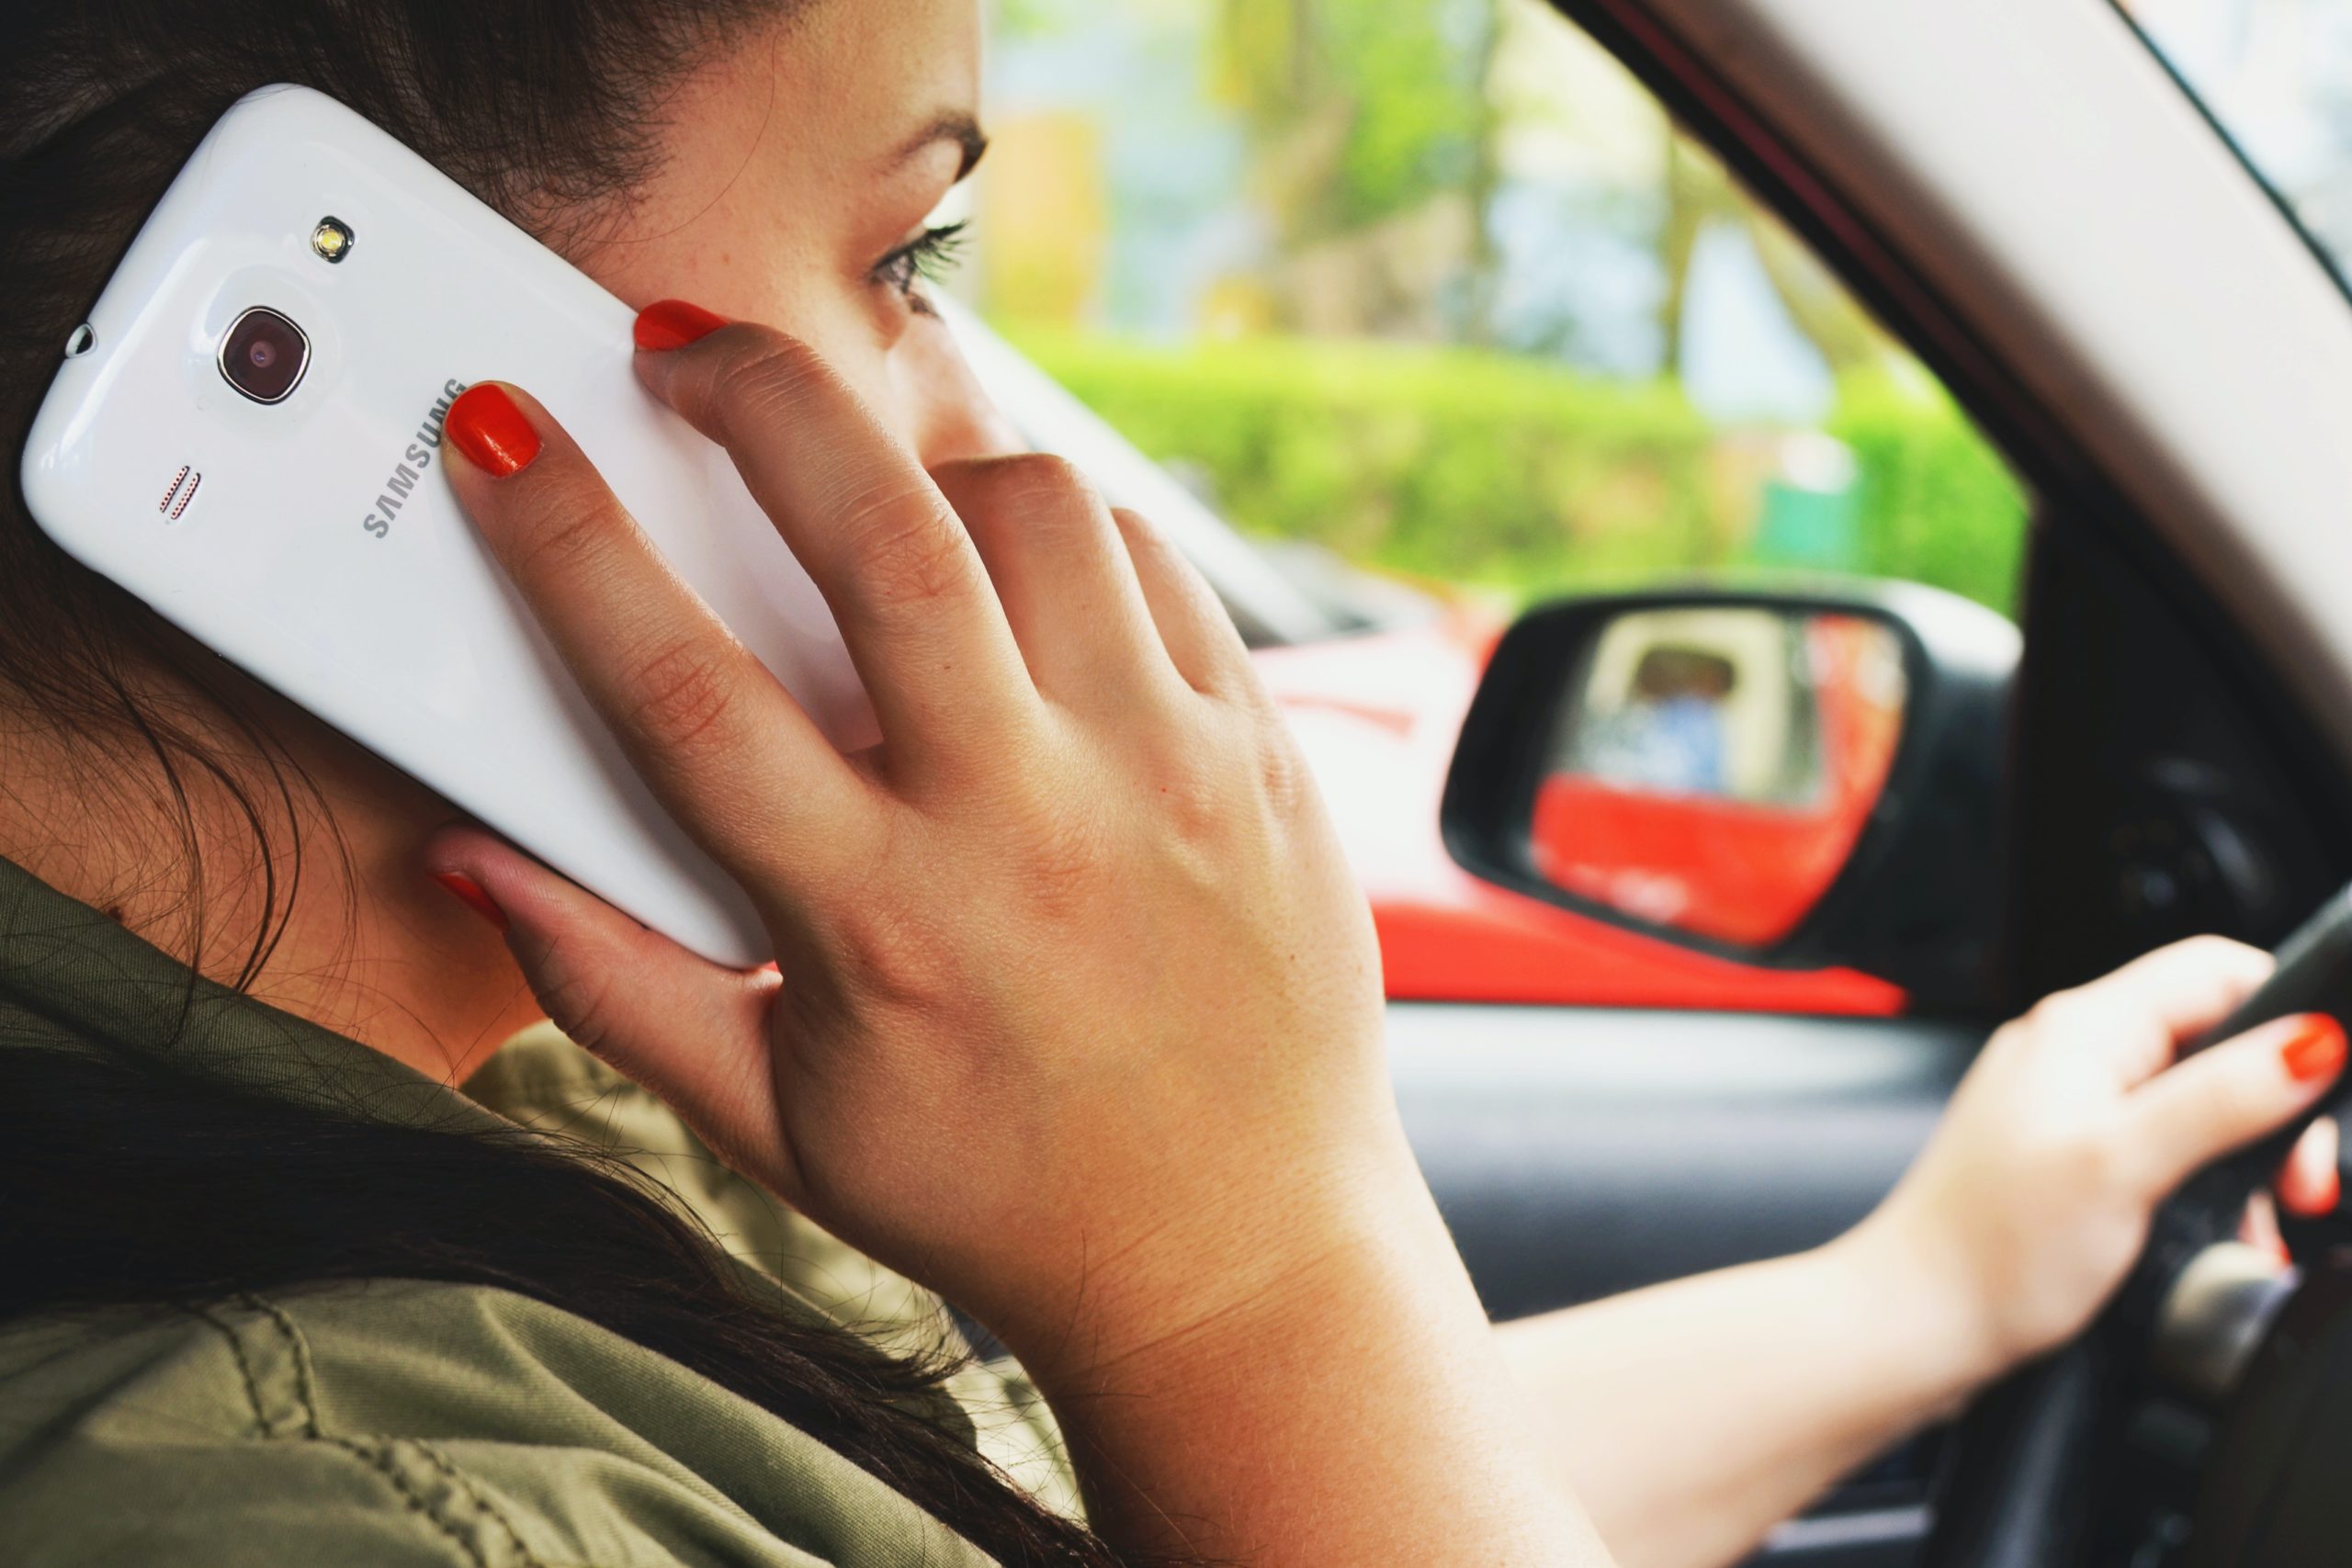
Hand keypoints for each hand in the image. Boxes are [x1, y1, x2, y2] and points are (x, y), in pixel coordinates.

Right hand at [422, 327, 1405, 1384]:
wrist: (1239, 1254)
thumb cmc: (996, 1194)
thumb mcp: (775, 1123)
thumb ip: (614, 985)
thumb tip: (478, 861)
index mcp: (880, 923)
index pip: (682, 689)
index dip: (565, 538)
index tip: (499, 433)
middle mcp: (1028, 825)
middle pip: (883, 537)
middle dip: (759, 397)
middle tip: (685, 347)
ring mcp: (1162, 772)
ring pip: (1038, 511)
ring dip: (927, 460)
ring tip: (870, 489)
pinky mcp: (1258, 751)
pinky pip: (1153, 562)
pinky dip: (1062, 529)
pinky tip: (1011, 567)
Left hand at [1849, 937, 2344, 1382]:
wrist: (1915, 1322)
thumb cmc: (1992, 1249)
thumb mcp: (2124, 1164)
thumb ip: (2221, 1098)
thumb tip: (2312, 1040)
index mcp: (2081, 1028)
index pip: (2214, 970)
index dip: (2287, 1012)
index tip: (2323, 1083)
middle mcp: (2070, 1053)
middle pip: (2215, 1040)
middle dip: (2274, 1108)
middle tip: (2297, 1182)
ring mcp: (2065, 1105)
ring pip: (2195, 1102)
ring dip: (2243, 1161)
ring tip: (2256, 1221)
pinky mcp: (2065, 1158)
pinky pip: (2161, 1149)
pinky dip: (2201, 1188)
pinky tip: (2215, 1237)